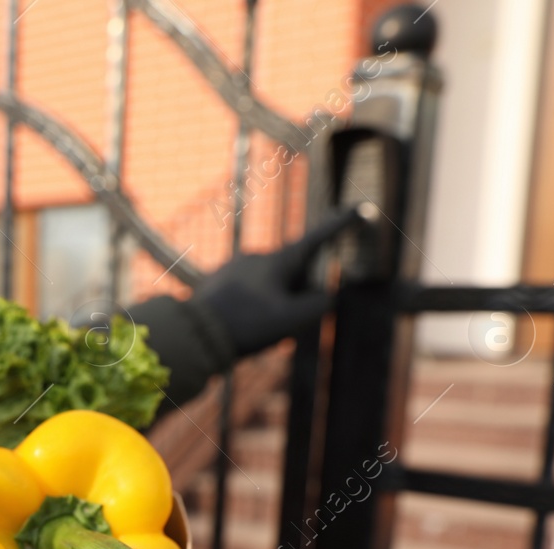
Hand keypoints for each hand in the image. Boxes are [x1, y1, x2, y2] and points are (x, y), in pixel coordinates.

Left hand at [189, 206, 362, 356]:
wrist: (194, 335)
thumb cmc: (246, 324)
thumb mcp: (292, 319)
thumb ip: (318, 305)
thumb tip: (323, 296)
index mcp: (278, 260)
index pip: (317, 238)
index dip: (341, 225)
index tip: (360, 208)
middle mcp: (256, 256)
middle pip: (293, 271)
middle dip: (296, 294)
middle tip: (280, 323)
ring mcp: (234, 265)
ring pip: (269, 283)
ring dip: (272, 302)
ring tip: (255, 327)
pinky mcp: (218, 279)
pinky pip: (246, 290)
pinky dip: (252, 306)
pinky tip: (240, 323)